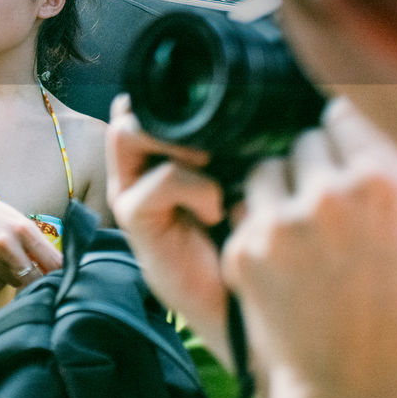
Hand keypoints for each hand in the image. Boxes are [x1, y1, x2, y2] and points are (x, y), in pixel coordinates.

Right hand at [0, 180, 61, 290]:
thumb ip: (36, 243)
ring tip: (1, 258)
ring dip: (12, 276)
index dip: (60, 276)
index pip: (53, 264)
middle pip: (33, 280)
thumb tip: (61, 270)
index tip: (62, 280)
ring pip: (12, 283)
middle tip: (29, 272)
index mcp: (23, 228)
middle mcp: (5, 243)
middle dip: (34, 279)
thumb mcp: (16, 220)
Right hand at [105, 94, 230, 358]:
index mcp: (167, 152)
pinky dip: (195, 187)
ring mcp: (132, 191)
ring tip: (212, 161)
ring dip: (173, 139)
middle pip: (131, 110)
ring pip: (128, 133)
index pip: (152, 102)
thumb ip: (240, 141)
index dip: (174, 94)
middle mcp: (141, 167)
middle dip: (171, 113)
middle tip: (216, 134)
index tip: (222, 105)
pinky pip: (159, 179)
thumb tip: (268, 96)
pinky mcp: (135, 219)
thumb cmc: (252, 237)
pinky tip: (217, 208)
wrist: (246, 303)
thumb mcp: (249, 177)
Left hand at [222, 98, 396, 397]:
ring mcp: (283, 221)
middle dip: (310, 169)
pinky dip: (255, 230)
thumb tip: (351, 115)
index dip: (344, 137)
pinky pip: (244, 210)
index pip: (346, 114)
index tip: (345, 156)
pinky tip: (281, 268)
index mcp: (386, 184)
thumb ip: (381, 173)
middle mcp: (333, 194)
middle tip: (325, 214)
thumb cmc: (396, 317)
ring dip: (275, 193)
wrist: (357, 392)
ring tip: (301, 241)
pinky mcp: (244, 249)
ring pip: (265, 169)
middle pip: (304, 140)